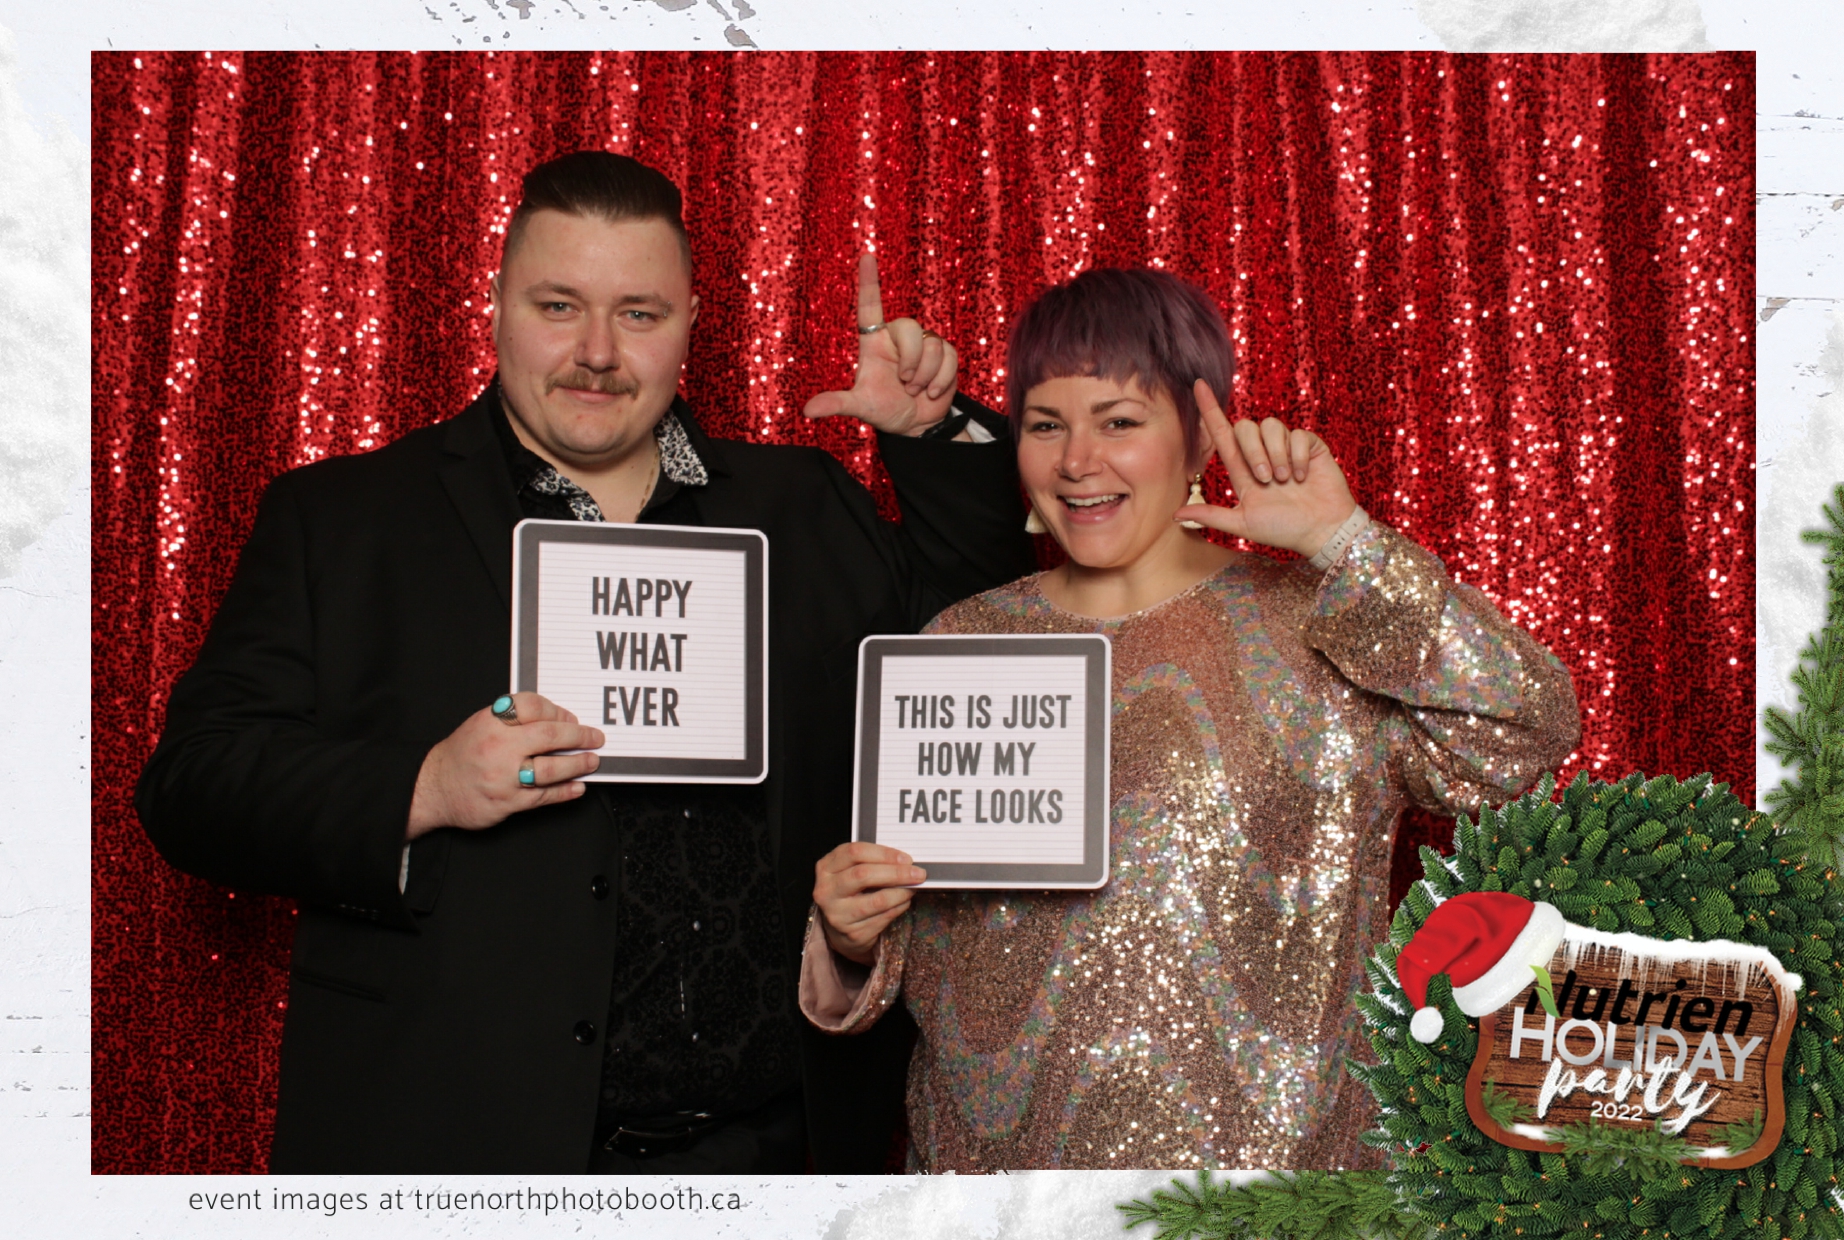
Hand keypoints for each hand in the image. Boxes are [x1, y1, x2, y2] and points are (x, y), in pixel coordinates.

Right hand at [405, 693, 604, 839]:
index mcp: (491, 722)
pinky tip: (576, 787)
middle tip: (595, 738)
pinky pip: (544, 796)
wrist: (433, 788)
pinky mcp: (507, 801)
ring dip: (577, 765)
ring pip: (551, 769)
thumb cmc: (462, 755)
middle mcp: (498, 746)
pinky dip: (565, 792)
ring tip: (590, 762)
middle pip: (550, 736)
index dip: (558, 712)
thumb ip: (514, 719)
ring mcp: (504, 776)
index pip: (533, 706)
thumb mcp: (481, 724)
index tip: (572, 719)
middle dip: (579, 736)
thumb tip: (558, 721)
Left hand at [802, 252, 959, 435]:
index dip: (869, 281)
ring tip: (916, 390)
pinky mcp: (945, 355)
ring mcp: (923, 345)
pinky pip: (949, 356)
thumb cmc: (883, 409)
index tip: (867, 255)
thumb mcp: (860, 406)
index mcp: (874, 341)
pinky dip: (941, 379)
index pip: (870, 306)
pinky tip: (932, 392)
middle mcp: (898, 338)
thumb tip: (807, 411)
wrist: (915, 425)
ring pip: (933, 345)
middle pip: (910, 327)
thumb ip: (837, 403)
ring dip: (925, 375)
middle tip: (905, 383)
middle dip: (911, 360)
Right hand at [813, 841, 926, 964]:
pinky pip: (884, 917)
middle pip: (864, 874)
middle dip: (896, 873)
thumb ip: (872, 863)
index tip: (905, 858)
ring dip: (902, 892)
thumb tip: (905, 862)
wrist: (840, 931)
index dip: (884, 854)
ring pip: (877, 900)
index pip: (855, 853)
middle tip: (918, 873)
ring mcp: (838, 914)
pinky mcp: (853, 933)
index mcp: (826, 868)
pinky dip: (899, 907)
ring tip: (913, 888)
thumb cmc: (851, 893)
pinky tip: (904, 902)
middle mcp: (827, 891)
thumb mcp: (851, 872)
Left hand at [1175, 379, 1357, 558]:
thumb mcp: (1243, 523)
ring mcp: (1286, 448)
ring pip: (1270, 426)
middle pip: (1244, 427)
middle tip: (1266, 479)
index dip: (1209, 410)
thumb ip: (1210, 515)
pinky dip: (1299, 456)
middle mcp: (1262, 454)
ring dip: (1276, 454)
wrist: (1323, 531)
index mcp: (1243, 470)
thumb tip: (1175, 515)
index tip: (1198, 385)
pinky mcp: (1310, 445)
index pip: (1222, 434)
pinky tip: (1303, 476)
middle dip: (1253, 452)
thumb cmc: (1283, 529)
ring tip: (1286, 479)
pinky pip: (1298, 434)